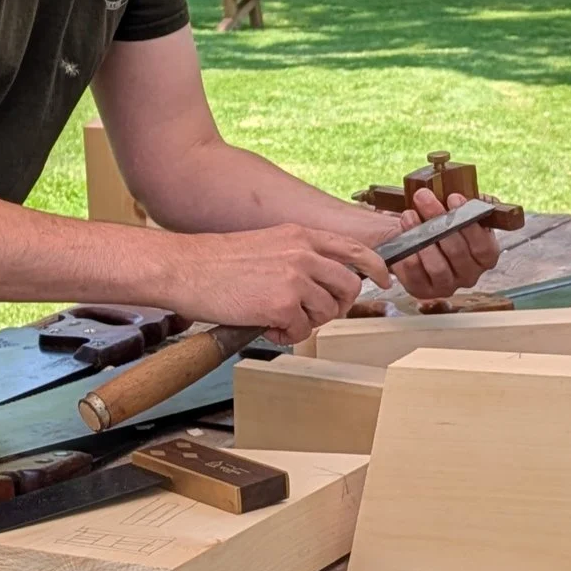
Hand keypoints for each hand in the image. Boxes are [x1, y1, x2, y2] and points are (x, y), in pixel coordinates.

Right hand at [168, 223, 392, 341]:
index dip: (376, 268)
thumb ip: (298, 257)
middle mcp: (303, 253)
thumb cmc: (218, 262)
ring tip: (279, 320)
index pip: (355, 249)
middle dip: (337, 306)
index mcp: (301, 235)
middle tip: (312, 315)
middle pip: (349, 286)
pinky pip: (302, 331)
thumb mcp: (268, 244)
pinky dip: (287, 335)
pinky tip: (266, 327)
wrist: (186, 268)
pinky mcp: (282, 304)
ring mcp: (295, 278)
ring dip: (307, 323)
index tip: (383, 280)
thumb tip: (319, 284)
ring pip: (327, 311)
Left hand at [378, 186, 503, 298]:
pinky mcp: (423, 291)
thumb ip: (472, 206)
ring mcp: (446, 286)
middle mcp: (469, 276)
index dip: (469, 224)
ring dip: (421, 237)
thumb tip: (478, 200)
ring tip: (409, 215)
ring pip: (437, 266)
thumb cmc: (443, 224)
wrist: (416, 239)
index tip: (453, 198)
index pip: (483, 246)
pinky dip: (408, 253)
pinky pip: (415, 273)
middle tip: (423, 197)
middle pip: (457, 252)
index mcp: (485, 258)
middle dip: (438, 220)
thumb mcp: (461, 212)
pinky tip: (402, 236)